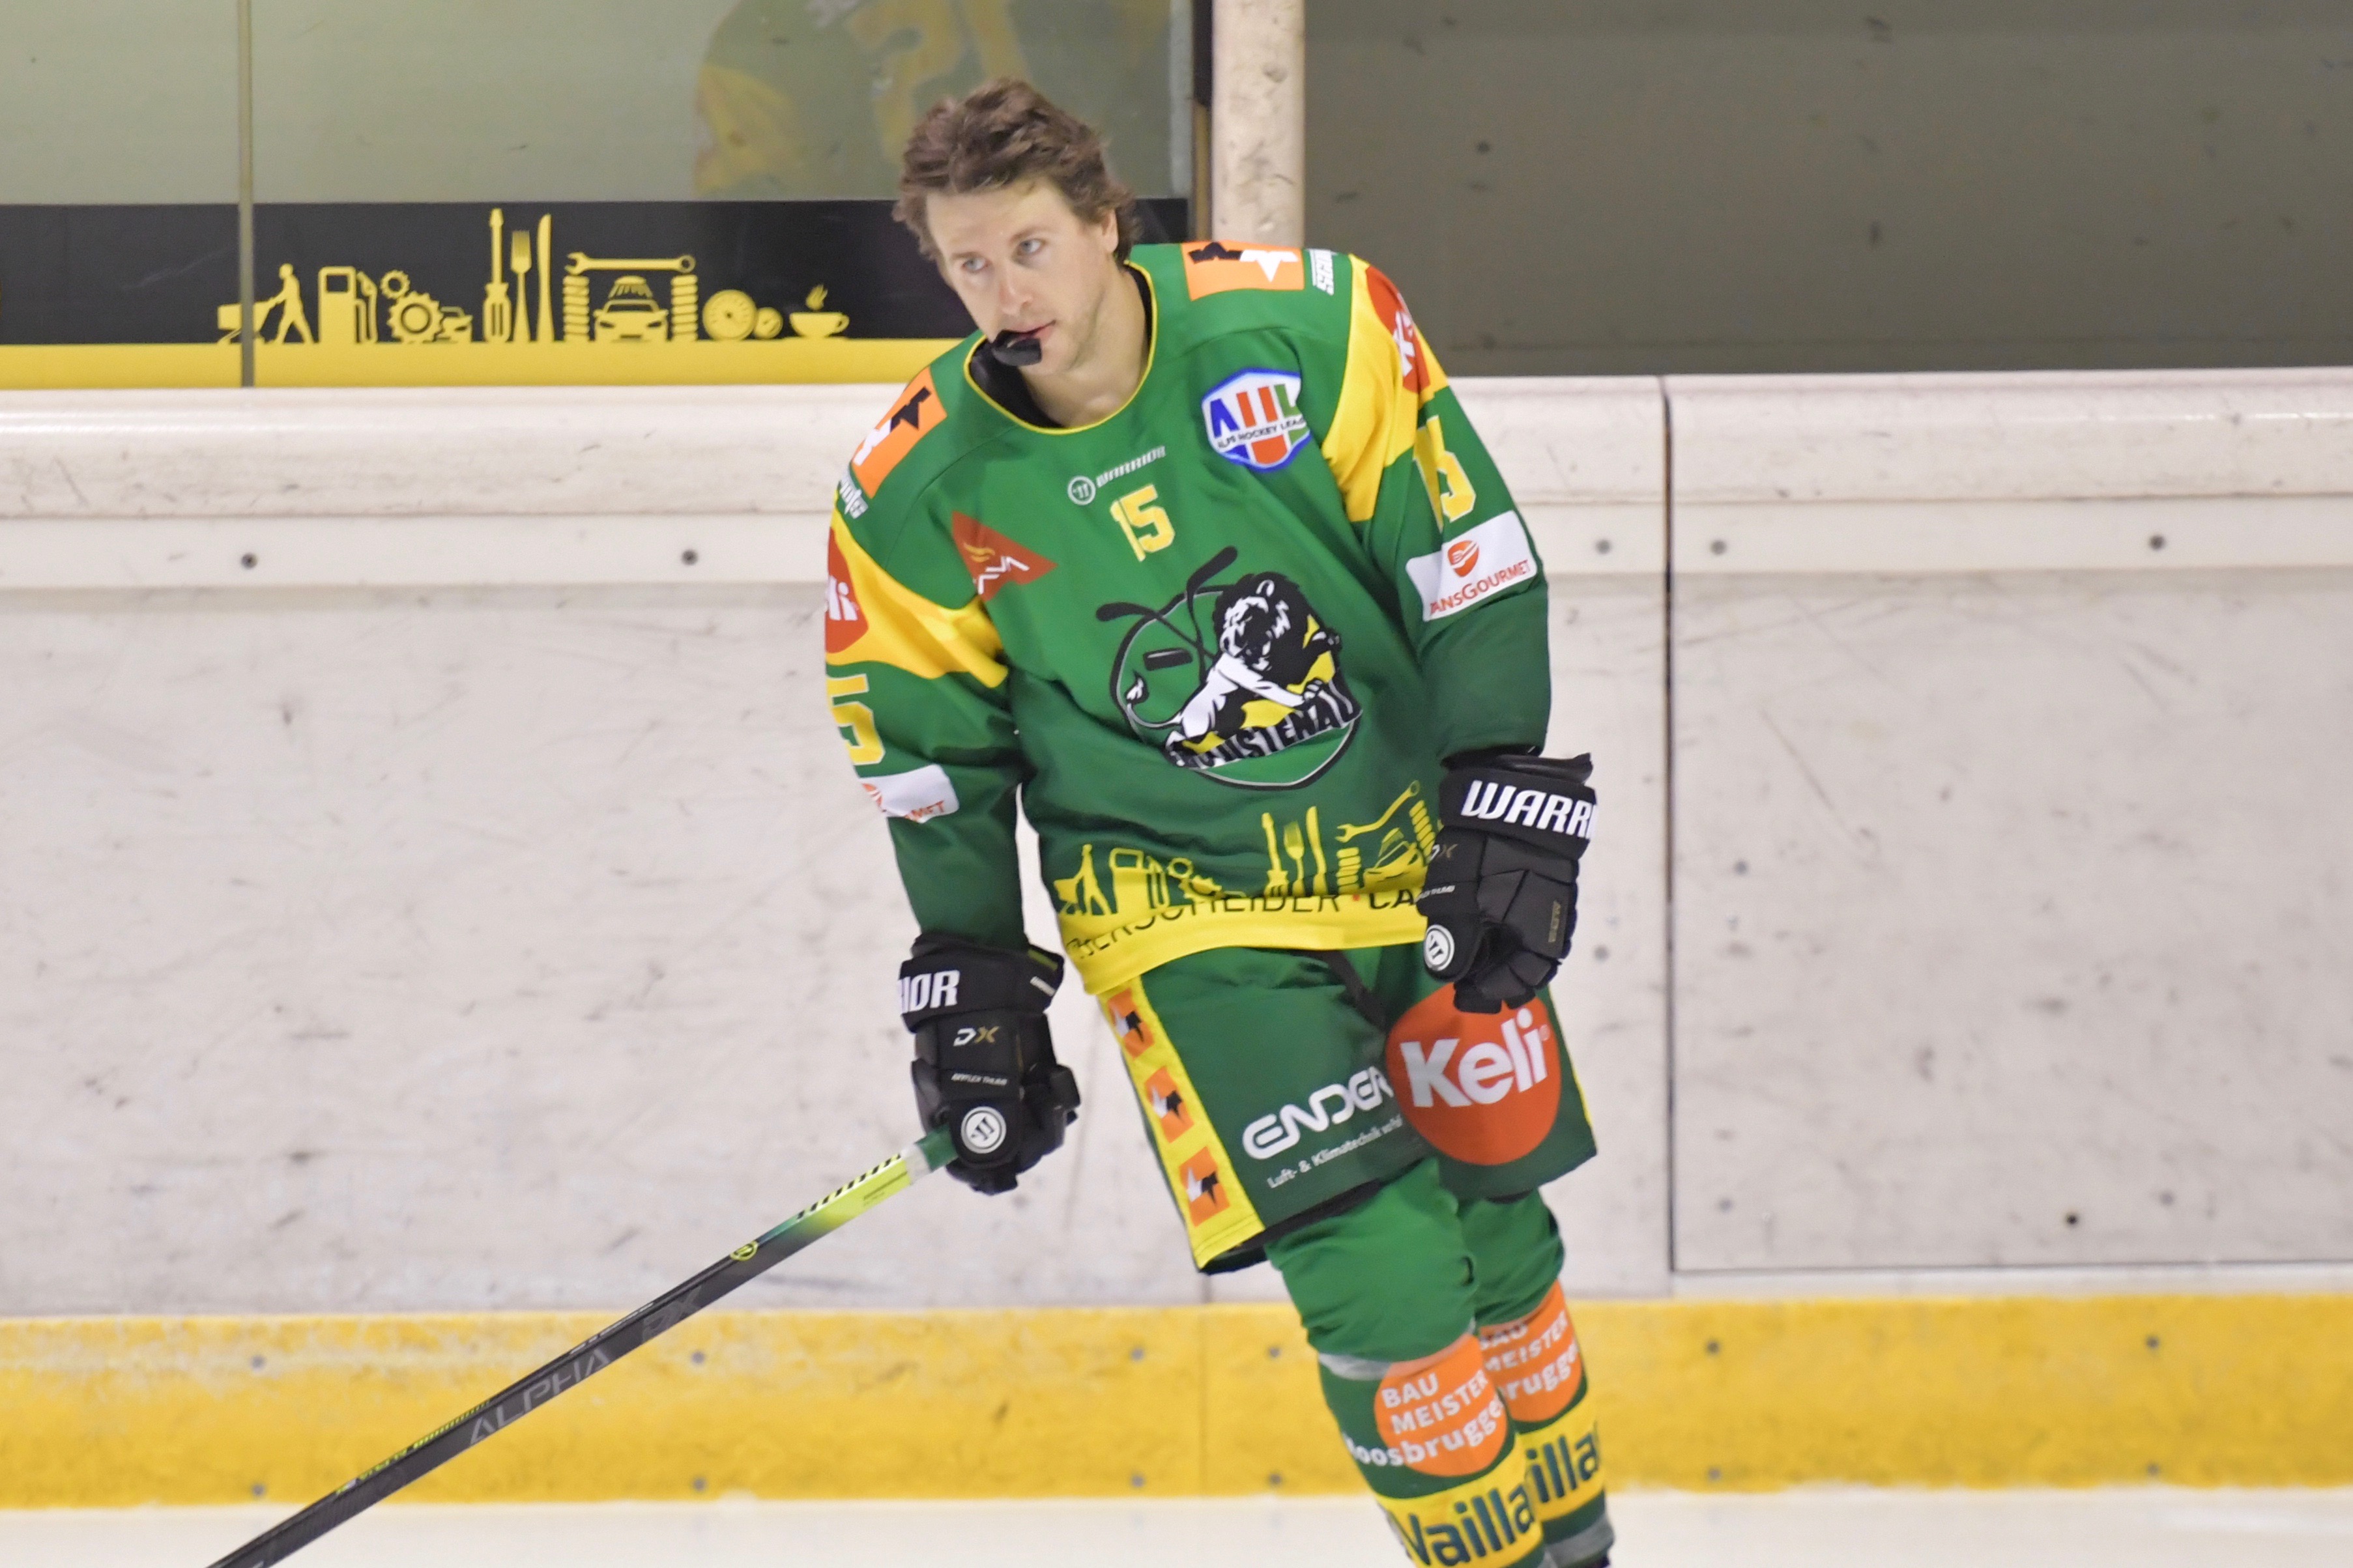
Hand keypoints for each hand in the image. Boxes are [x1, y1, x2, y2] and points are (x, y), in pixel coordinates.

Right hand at [900, 935, 1080, 1193]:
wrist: (981, 977)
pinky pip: (1050, 1102)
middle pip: (1008, 1151)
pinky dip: (1056, 1097)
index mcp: (947, 1115)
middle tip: (1041, 1110)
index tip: (1004, 1179)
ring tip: (1048, 1090)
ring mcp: (1006, 1091)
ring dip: (1048, 1119)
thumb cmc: (961, 1025)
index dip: (984, 1177)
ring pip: (1034, 1129)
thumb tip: (994, 1169)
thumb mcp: (962, 1078)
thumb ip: (980, 1124)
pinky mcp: (1029, 1072)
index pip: (964, 1166)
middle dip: (1030, 1142)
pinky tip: (1053, 1077)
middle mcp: (978, 1108)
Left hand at [1416, 752, 1595, 1012]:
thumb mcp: (1462, 900)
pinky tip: (1486, 923)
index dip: (1487, 992)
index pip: (1518, 982)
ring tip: (1474, 956)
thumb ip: (1455, 942)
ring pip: (1530, 941)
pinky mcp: (1548, 875)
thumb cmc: (1487, 853)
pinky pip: (1529, 915)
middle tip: (1468, 983)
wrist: (1515, 793)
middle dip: (1498, 977)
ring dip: (1503, 953)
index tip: (1461, 995)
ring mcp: (1555, 897)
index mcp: (1539, 938)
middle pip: (1529, 966)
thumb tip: (1448, 975)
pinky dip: (1508, 927)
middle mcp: (1554, 923)